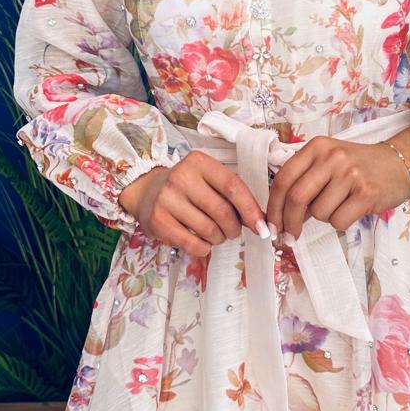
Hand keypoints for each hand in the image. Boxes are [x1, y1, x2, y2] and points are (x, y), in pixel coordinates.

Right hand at [120, 151, 272, 257]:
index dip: (251, 210)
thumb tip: (261, 222)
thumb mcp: (209, 180)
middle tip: (232, 231)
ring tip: (216, 235)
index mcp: (199, 162)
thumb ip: (234, 195)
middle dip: (234, 228)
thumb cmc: (188, 188)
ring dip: (219, 238)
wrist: (147, 192)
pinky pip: (193, 244)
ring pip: (209, 230)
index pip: (233, 186)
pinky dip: (204, 248)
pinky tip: (201, 242)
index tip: (262, 227)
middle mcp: (181, 177)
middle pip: (222, 211)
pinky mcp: (158, 221)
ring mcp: (167, 199)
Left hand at [265, 138, 409, 240]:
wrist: (400, 163)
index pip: (283, 179)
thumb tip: (282, 215)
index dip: (273, 207)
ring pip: (319, 213)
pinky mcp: (366, 193)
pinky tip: (352, 209)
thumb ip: (305, 182)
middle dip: (289, 222)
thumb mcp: (329, 162)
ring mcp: (350, 174)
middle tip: (290, 236)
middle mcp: (332, 157)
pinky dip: (341, 222)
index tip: (272, 225)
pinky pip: (338, 221)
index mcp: (317, 147)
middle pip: (296, 197)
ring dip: (325, 217)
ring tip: (341, 204)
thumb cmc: (359, 166)